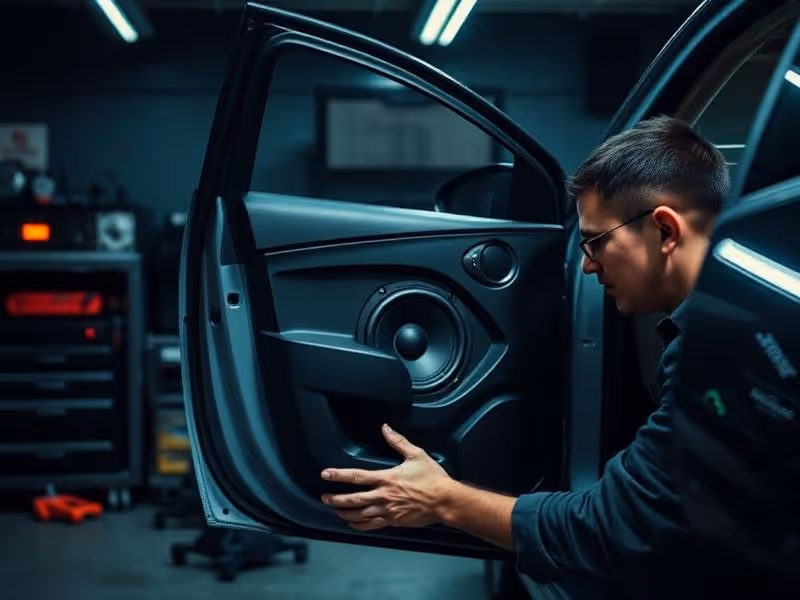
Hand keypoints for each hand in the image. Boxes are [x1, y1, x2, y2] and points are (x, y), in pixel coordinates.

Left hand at [320, 424, 454, 531]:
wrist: (445, 500)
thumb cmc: (433, 478)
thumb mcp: (416, 454)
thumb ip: (398, 441)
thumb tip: (386, 428)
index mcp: (387, 478)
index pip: (357, 476)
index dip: (339, 475)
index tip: (326, 474)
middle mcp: (384, 496)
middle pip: (354, 499)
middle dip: (336, 499)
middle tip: (325, 498)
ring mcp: (388, 510)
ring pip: (360, 514)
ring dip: (345, 513)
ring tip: (335, 511)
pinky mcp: (394, 521)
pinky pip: (372, 525)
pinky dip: (360, 525)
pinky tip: (352, 524)